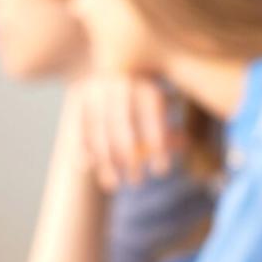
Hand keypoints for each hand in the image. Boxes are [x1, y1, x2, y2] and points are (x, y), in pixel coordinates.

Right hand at [71, 74, 183, 189]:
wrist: (114, 77)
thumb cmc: (146, 107)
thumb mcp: (161, 117)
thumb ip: (169, 132)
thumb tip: (182, 144)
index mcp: (145, 86)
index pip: (152, 115)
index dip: (157, 143)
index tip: (161, 171)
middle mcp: (120, 85)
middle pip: (120, 123)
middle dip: (128, 156)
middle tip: (137, 182)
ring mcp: (97, 90)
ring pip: (97, 129)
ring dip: (104, 160)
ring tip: (113, 184)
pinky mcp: (79, 98)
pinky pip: (80, 127)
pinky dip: (83, 148)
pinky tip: (86, 168)